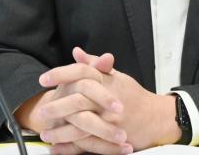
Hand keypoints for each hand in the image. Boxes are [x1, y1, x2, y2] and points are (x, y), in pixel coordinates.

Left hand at [44, 48, 179, 153]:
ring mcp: (110, 120)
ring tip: (45, 134)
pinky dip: (70, 148)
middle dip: (57, 107)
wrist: (156, 117)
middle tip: (42, 112)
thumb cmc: (133, 95)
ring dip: (60, 131)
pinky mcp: (112, 139)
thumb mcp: (116, 76)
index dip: (61, 74)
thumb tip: (76, 52)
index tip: (43, 79)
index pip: (81, 72)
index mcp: (108, 81)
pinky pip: (88, 144)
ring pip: (81, 125)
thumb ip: (94, 65)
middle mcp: (108, 99)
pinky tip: (57, 148)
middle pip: (78, 100)